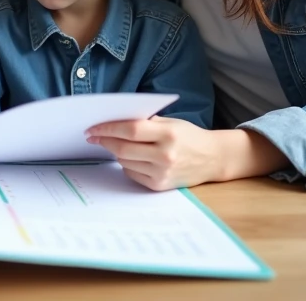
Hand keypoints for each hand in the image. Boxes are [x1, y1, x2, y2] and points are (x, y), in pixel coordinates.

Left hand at [85, 116, 227, 190]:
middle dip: (104, 141)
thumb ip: (146, 122)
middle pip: (124, 148)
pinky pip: (132, 174)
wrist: (213, 158)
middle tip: (93, 136)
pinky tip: (131, 157)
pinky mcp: (159, 185)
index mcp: (168, 134)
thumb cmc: (189, 136)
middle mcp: (165, 155)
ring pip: (125, 161)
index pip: (130, 130)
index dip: (108, 128)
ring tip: (115, 144)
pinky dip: (127, 164)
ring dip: (116, 152)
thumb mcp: (171, 122)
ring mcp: (162, 172)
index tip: (93, 128)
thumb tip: (115, 121)